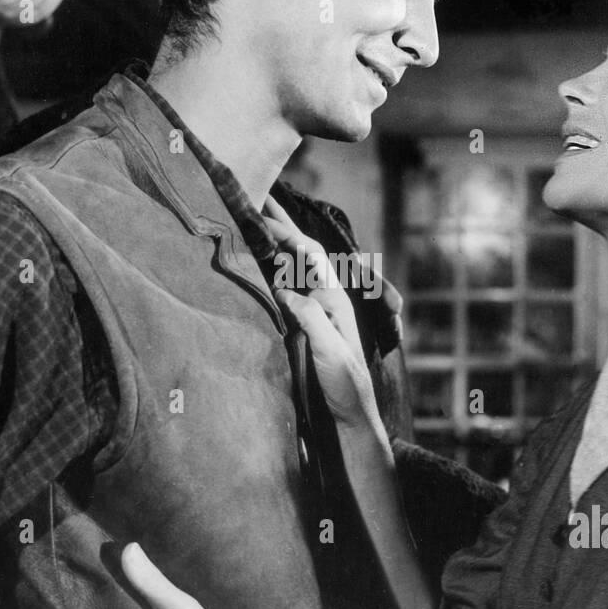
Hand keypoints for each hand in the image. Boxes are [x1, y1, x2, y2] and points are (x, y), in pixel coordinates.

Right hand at [263, 195, 381, 427]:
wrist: (351, 413)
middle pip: (302, 250)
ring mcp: (317, 307)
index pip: (309, 255)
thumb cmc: (345, 385)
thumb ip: (311, 318)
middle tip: (259, 194)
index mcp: (334, 299)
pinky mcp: (307, 321)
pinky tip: (262, 260)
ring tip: (256, 217)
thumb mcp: (331, 352)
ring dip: (276, 239)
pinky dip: (274, 264)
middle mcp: (326, 296)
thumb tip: (284, 289)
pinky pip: (289, 283)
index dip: (286, 231)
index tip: (260, 213)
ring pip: (294, 263)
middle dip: (282, 222)